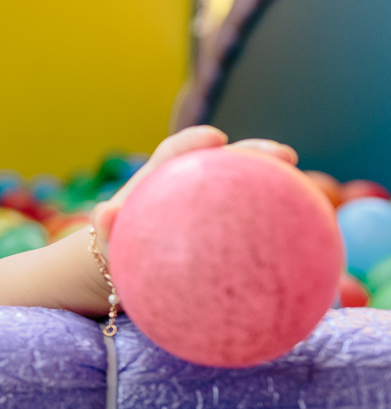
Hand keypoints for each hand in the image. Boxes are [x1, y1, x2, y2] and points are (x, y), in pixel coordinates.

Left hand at [90, 125, 298, 260]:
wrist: (119, 269)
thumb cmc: (112, 247)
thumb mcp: (107, 241)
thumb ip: (106, 228)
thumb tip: (103, 214)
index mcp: (156, 181)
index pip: (173, 153)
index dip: (193, 144)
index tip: (215, 139)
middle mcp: (188, 187)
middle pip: (224, 164)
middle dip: (253, 154)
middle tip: (284, 155)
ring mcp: (208, 207)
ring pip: (243, 188)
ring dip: (272, 181)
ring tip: (305, 187)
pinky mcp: (225, 230)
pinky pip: (252, 222)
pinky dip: (274, 220)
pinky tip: (303, 231)